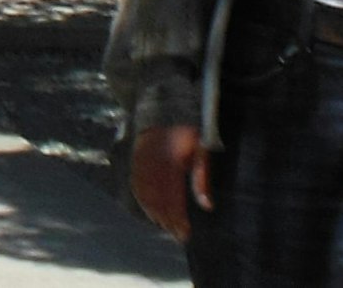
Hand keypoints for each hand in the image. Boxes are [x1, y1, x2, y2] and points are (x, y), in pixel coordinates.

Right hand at [131, 124, 209, 240]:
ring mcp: (141, 159)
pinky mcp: (134, 158)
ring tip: (166, 227)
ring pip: (145, 194)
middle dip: (168, 221)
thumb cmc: (190, 131)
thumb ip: (203, 179)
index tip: (185, 234)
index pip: (173, 198)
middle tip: (177, 236)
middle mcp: (153, 162)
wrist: (168, 106)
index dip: (178, 218)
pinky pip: (136, 185)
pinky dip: (143, 201)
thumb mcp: (203, 150)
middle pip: (159, 200)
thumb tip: (208, 207)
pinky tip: (151, 211)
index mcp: (171, 160)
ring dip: (155, 214)